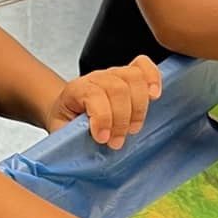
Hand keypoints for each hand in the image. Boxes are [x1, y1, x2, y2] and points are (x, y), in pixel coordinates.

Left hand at [45, 58, 162, 149]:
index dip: (102, 117)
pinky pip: (144, 67)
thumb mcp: (62, 134)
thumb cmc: (68, 126)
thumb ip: (70, 139)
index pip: (93, 94)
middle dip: (121, 119)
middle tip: (117, 142)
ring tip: (133, 128)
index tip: (103, 139)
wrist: (68, 113)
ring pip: (133, 77)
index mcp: (76, 90)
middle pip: (117, 88)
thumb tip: (81, 151)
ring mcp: (114, 74)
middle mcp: (96, 78)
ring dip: (139, 107)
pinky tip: (154, 96)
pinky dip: (153, 78)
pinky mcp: (129, 76)